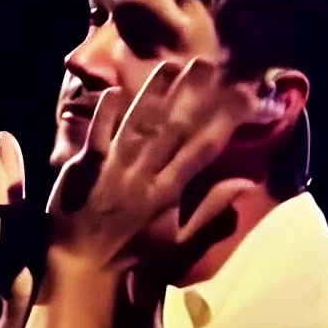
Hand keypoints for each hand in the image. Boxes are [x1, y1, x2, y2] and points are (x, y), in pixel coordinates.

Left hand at [46, 58, 263, 270]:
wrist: (81, 263)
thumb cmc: (132, 251)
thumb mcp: (177, 240)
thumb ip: (211, 209)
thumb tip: (246, 182)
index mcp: (168, 193)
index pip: (203, 150)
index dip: (225, 121)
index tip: (245, 95)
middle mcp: (143, 176)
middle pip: (172, 128)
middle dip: (192, 95)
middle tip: (210, 64)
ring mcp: (112, 169)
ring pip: (138, 124)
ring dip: (154, 94)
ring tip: (172, 65)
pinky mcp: (83, 166)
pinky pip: (96, 135)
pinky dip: (105, 113)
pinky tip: (117, 89)